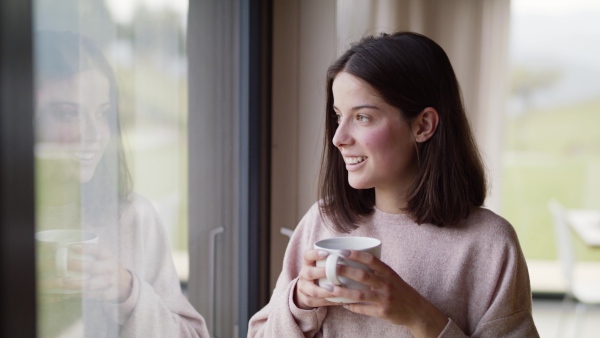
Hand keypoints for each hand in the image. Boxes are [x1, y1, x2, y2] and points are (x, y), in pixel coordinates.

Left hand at [65, 243, 132, 302]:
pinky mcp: (105, 294)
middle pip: (93, 267)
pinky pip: (89, 295)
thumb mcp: (103, 258)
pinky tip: (65, 293)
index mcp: (108, 257)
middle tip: (67, 264)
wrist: (124, 283)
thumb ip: (88, 253)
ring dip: (74, 284)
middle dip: (79, 265)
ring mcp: (108, 283)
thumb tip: (58, 246)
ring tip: (62, 282)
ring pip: (90, 284)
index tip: (72, 247)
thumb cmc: (105, 267)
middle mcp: (110, 269)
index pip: (98, 250)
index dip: (85, 248)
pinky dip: (75, 295)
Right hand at [294, 249, 340, 309]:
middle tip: (334, 272)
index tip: (327, 253)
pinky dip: (329, 301)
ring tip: (338, 290)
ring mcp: (304, 288)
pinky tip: (339, 300)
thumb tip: (355, 252)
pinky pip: (317, 302)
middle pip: (309, 273)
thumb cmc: (321, 271)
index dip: (315, 254)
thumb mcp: (322, 263)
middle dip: (322, 273)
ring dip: (326, 291)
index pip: (307, 255)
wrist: (307, 288)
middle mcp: (303, 274)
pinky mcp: (307, 299)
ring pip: (313, 291)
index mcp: (307, 263)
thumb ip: (333, 259)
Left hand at [328, 250, 447, 337]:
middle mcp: (387, 285)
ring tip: (330, 289)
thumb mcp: (393, 277)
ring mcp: (385, 299)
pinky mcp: (383, 312)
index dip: (356, 255)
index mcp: (389, 273)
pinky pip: (364, 309)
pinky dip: (352, 307)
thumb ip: (378, 271)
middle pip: (363, 276)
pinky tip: (342, 304)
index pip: (371, 260)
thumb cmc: (402, 291)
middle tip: (331, 268)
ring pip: (360, 295)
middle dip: (345, 271)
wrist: (417, 311)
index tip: (342, 251)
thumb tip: (357, 260)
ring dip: (343, 292)